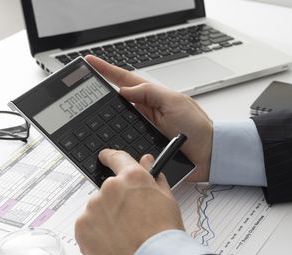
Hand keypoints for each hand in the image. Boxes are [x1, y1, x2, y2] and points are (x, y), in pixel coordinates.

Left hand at [75, 149, 183, 254]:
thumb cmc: (163, 235)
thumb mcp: (167, 200)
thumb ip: (154, 178)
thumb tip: (147, 163)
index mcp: (132, 177)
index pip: (118, 158)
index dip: (111, 156)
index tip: (105, 156)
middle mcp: (110, 187)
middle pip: (109, 190)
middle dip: (116, 201)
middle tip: (130, 220)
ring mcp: (93, 207)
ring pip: (98, 209)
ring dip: (106, 218)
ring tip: (124, 236)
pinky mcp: (82, 227)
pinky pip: (88, 226)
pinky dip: (96, 233)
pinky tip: (112, 243)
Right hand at [86, 55, 212, 181]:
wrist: (209, 156)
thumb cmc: (198, 128)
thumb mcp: (176, 102)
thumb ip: (151, 93)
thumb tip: (124, 89)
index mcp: (153, 97)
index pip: (125, 81)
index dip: (107, 71)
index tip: (90, 62)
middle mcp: (147, 112)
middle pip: (117, 100)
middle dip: (100, 93)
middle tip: (81, 89)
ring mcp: (144, 129)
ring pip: (117, 122)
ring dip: (104, 119)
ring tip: (87, 113)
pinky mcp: (144, 147)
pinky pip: (124, 141)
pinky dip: (114, 140)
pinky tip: (103, 140)